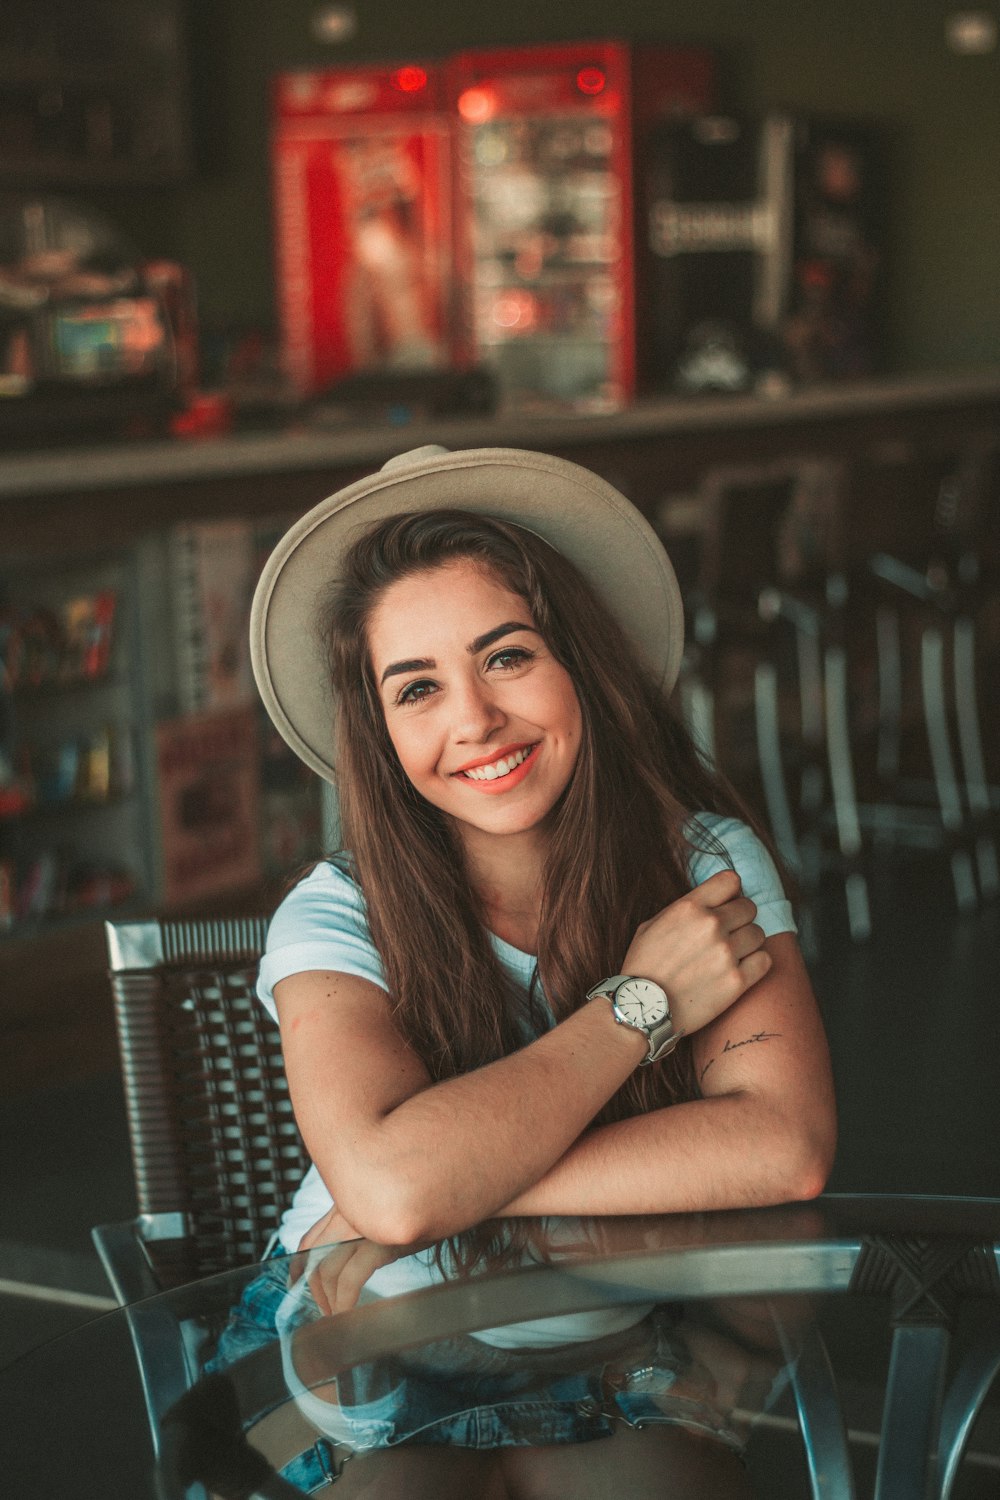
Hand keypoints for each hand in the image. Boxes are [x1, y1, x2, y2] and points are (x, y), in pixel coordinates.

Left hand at [290, 1207, 412, 1313]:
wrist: (450, 1185)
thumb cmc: (419, 1200)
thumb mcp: (382, 1207)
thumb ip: (361, 1221)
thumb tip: (346, 1253)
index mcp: (345, 1201)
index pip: (308, 1239)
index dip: (298, 1268)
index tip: (298, 1286)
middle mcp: (348, 1209)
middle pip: (313, 1256)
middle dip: (313, 1289)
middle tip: (323, 1309)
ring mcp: (361, 1224)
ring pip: (327, 1269)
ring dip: (328, 1300)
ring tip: (337, 1315)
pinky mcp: (379, 1241)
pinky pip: (351, 1278)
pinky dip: (344, 1301)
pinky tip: (348, 1312)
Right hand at [621, 870, 770, 1036]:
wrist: (642, 1009)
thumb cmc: (644, 966)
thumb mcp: (652, 924)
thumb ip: (684, 909)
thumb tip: (711, 901)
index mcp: (690, 906)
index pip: (731, 880)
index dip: (729, 892)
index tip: (725, 904)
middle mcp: (712, 925)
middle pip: (749, 908)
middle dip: (739, 919)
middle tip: (726, 934)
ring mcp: (726, 953)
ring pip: (758, 934)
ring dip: (747, 942)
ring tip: (729, 955)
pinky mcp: (737, 981)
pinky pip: (765, 960)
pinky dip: (756, 964)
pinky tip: (739, 969)